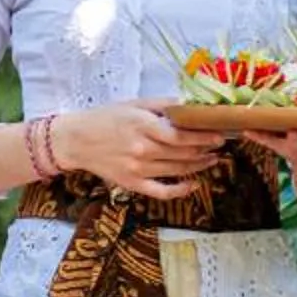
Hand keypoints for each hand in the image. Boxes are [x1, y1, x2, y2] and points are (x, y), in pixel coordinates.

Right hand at [55, 99, 232, 201]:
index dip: (204, 136)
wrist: (76, 140)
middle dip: (205, 149)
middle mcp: (141, 149)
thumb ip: (162, 105)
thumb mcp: (134, 104)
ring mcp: (137, 169)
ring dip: (199, 166)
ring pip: (177, 171)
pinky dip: (180, 190)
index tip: (219, 134)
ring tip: (211, 159)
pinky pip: (162, 191)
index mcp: (142, 126)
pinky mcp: (132, 184)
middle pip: (183, 153)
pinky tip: (193, 184)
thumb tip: (190, 105)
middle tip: (219, 145)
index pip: (181, 135)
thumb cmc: (106, 118)